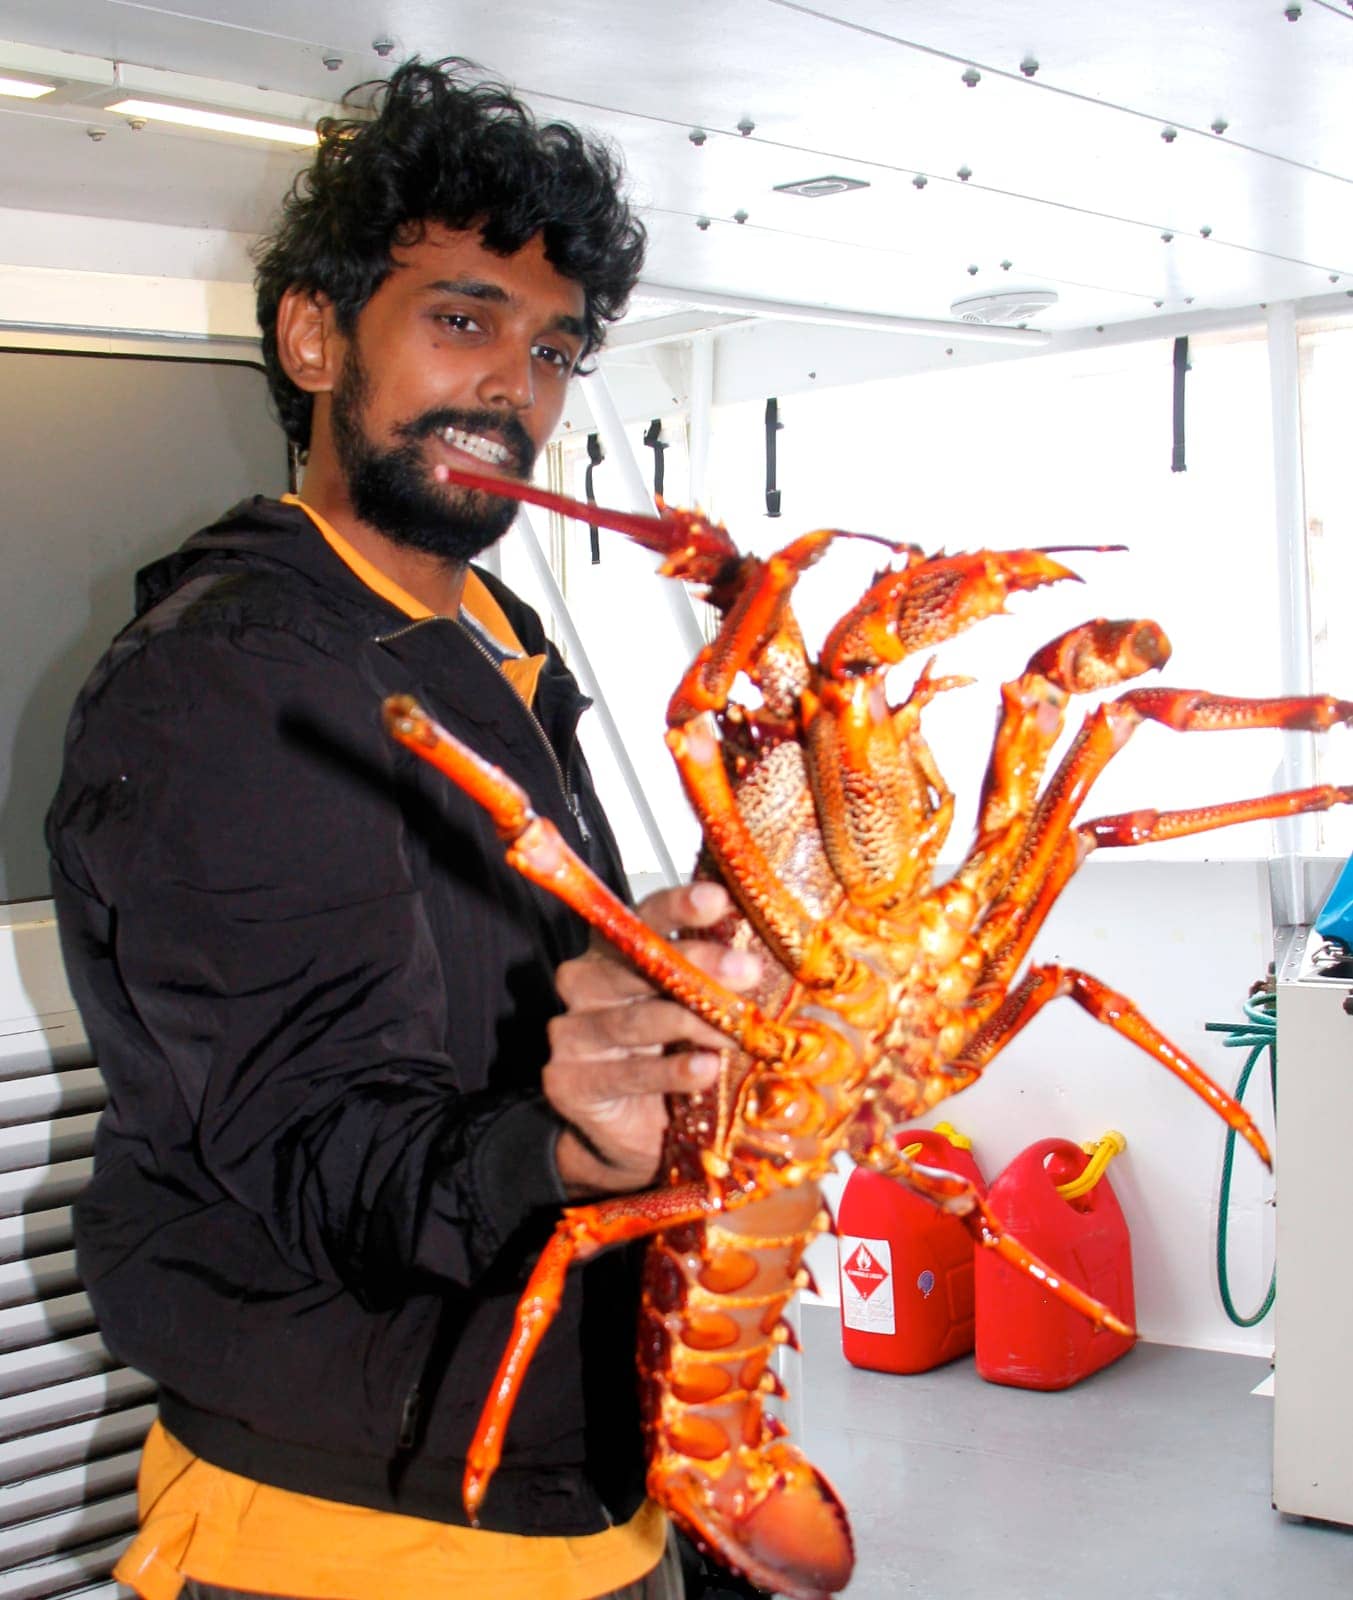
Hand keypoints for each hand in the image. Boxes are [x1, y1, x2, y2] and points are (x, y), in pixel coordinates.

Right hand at [544, 881, 759, 1197]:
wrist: (633, 1132)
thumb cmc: (671, 1054)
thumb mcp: (693, 1009)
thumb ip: (715, 981)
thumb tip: (774, 958)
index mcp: (616, 951)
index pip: (644, 917)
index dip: (679, 907)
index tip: (718, 899)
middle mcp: (586, 982)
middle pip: (638, 963)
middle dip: (697, 964)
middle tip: (748, 970)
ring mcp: (573, 1033)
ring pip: (635, 1019)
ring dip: (691, 1022)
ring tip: (735, 1030)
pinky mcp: (570, 1081)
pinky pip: (625, 1073)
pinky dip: (669, 1072)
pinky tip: (703, 1070)